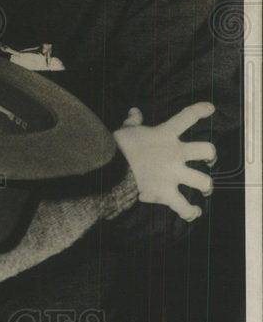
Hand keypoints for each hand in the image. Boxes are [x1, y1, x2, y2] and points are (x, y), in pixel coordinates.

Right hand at [113, 102, 216, 221]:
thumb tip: (135, 112)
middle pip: (206, 150)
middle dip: (211, 155)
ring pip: (203, 181)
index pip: (187, 117)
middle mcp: (175, 154)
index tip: (210, 109)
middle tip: (210, 160)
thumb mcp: (125, 129)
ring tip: (206, 189)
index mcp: (165, 134)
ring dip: (206, 186)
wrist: (110, 168)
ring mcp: (173, 175)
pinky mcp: (166, 193)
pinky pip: (183, 206)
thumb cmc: (117, 147)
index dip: (201, 110)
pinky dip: (190, 212)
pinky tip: (193, 213)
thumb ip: (133, 121)